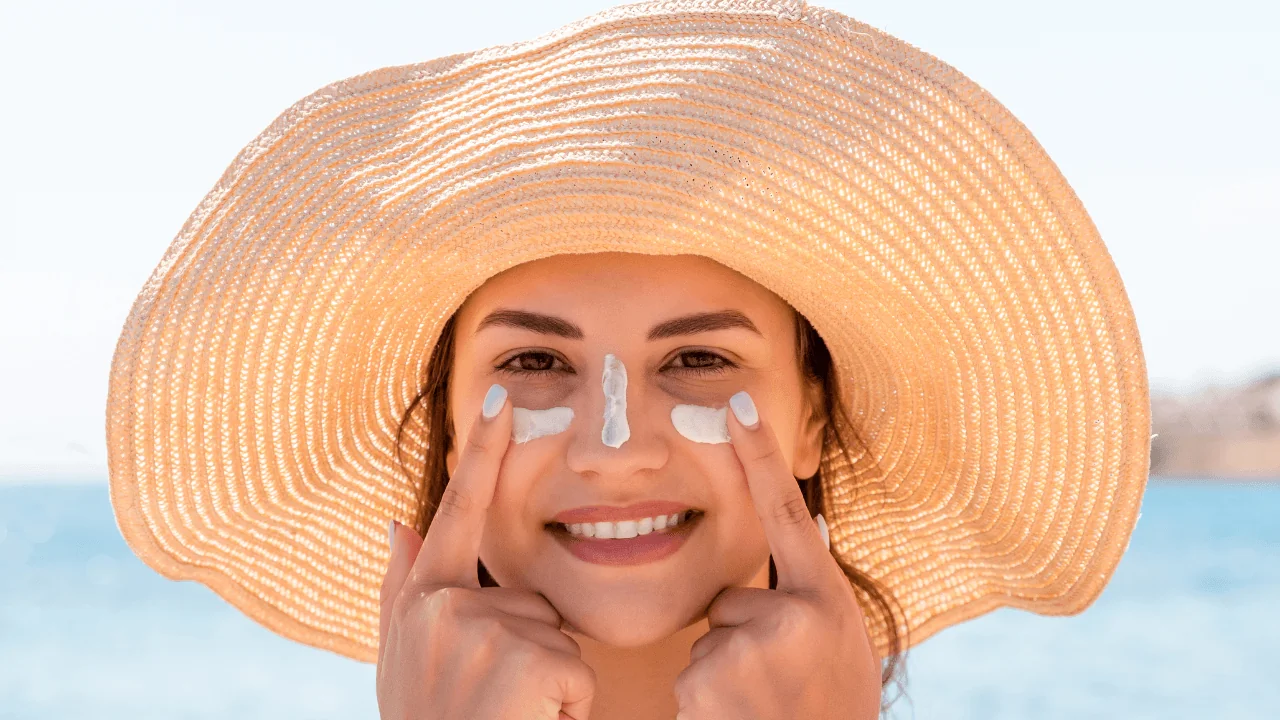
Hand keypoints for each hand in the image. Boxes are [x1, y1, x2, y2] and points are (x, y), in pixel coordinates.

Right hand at [377, 383, 596, 719]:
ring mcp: (482, 630)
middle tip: (494, 701)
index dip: (481, 454)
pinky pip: (573, 671)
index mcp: (422, 602)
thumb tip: (399, 522)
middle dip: (528, 649)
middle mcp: (444, 607)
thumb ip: (401, 589)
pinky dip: (566, 707)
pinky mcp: (524, 658)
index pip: (457, 513)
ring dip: (545, 682)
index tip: (502, 397)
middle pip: (526, 599)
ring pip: (553, 636)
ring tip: (508, 715)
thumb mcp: (402, 664)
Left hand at [674, 390, 881, 719]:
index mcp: (827, 602)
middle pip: (732, 601)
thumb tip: (797, 529)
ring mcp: (749, 649)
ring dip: (726, 674)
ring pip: (712, 641)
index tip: (737, 404)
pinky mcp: (710, 681)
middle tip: (778, 684)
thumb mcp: (842, 648)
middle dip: (742, 638)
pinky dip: (709, 702)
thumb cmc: (832, 714)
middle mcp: (793, 616)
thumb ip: (814, 598)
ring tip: (765, 708)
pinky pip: (693, 673)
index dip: (761, 456)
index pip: (786, 513)